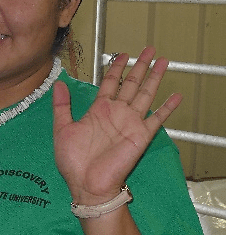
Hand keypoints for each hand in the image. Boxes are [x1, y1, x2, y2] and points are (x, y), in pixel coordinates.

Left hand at [52, 46, 181, 204]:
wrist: (86, 184)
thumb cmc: (73, 160)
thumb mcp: (62, 129)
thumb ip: (61, 106)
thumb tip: (58, 83)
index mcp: (98, 110)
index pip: (110, 82)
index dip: (116, 68)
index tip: (122, 54)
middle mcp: (116, 113)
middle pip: (131, 83)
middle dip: (140, 66)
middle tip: (149, 50)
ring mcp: (130, 123)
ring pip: (145, 94)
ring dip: (155, 78)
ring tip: (164, 61)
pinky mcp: (141, 135)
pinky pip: (157, 119)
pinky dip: (167, 108)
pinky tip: (176, 96)